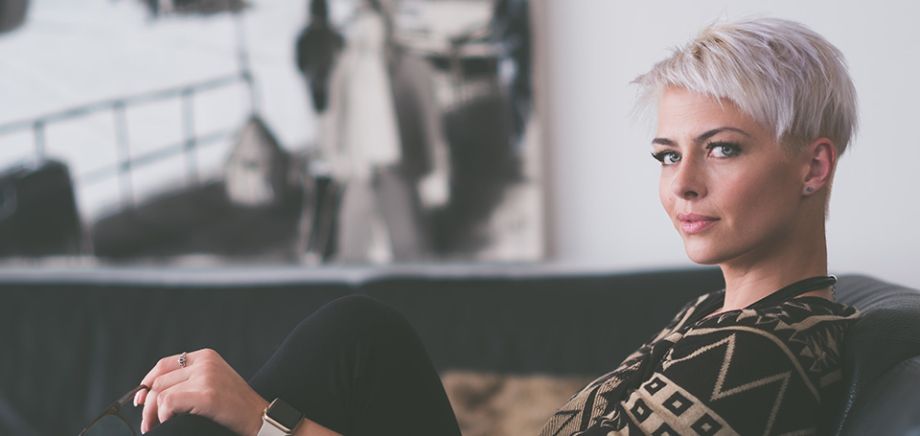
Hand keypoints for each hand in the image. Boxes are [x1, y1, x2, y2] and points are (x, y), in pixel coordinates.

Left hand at [134, 348, 268, 434]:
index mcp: (206, 356)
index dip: (147, 382)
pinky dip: (162, 415)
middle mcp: (205, 362)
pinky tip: (167, 422)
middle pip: (160, 380)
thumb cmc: (235, 405)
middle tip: (146, 422)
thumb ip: (189, 379)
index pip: (164, 364)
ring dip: (152, 413)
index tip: (140, 399)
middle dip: (147, 403)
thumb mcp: (214, 382)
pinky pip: (169, 402)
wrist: (258, 417)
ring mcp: (206, 377)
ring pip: (161, 392)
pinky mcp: (206, 394)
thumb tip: (151, 392)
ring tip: (153, 425)